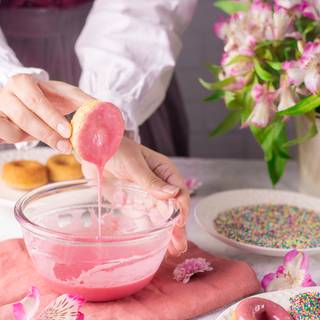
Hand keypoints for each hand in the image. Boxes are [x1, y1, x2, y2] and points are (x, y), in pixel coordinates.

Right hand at [0, 74, 91, 151]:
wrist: (24, 101)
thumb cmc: (48, 98)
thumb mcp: (66, 95)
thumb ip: (84, 101)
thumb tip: (103, 109)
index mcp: (22, 82)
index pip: (36, 101)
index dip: (52, 118)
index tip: (68, 132)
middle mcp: (4, 93)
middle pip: (24, 118)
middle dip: (48, 135)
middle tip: (66, 146)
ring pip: (12, 132)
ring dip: (33, 138)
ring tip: (46, 134)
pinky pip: (3, 139)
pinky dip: (17, 140)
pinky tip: (27, 135)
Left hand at [82, 137, 188, 255]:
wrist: (95, 150)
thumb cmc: (117, 150)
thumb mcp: (134, 164)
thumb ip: (151, 181)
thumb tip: (173, 195)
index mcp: (164, 171)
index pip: (179, 191)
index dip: (181, 208)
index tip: (179, 223)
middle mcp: (158, 185)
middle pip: (172, 207)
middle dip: (177, 226)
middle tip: (180, 245)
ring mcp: (146, 195)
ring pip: (161, 216)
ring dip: (167, 232)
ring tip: (173, 251)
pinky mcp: (133, 203)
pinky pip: (144, 218)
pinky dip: (151, 230)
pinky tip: (157, 243)